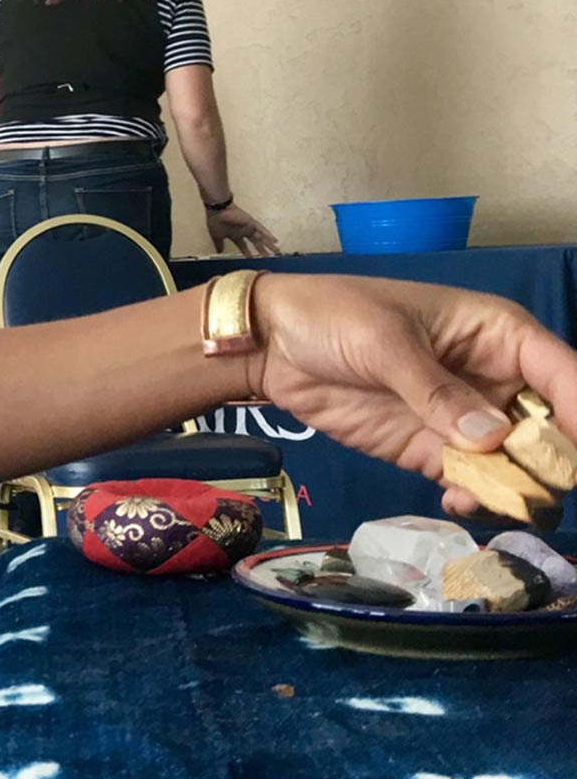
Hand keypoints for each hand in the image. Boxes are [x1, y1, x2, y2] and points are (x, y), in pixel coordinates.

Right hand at [208, 205, 280, 256]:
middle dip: (262, 250)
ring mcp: (249, 227)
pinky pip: (262, 229)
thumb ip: (219, 244)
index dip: (247, 252)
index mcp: (235, 235)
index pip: (243, 246)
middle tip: (269, 257)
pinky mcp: (251, 222)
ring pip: (261, 237)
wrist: (217, 209)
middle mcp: (244, 232)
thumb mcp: (216, 236)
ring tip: (277, 251)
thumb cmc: (216, 221)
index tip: (252, 258)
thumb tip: (219, 252)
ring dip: (268, 244)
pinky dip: (268, 235)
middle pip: (255, 242)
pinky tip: (274, 240)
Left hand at [250, 274, 576, 517]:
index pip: (564, 375)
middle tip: (527, 487)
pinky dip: (477, 499)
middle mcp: (496, 380)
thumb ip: (435, 390)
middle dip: (552, 464)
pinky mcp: (432, 451)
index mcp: (500, 335)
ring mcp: (467, 421)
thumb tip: (491, 440)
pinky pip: (473, 483)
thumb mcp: (383, 342)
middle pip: (551, 430)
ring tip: (484, 498)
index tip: (572, 455)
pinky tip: (456, 501)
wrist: (272, 344)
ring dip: (517, 490)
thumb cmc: (332, 317)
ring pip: (518, 465)